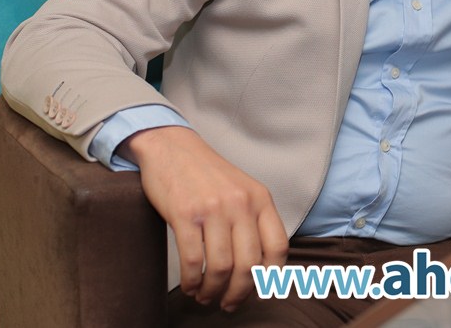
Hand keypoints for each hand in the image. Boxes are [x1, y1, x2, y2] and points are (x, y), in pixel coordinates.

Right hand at [120, 126, 287, 311]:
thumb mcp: (241, 191)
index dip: (270, 277)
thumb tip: (259, 268)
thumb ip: (254, 221)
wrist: (172, 147)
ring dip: (213, 291)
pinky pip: (192, 261)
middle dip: (239, 293)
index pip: (278, 247)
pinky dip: (192, 281)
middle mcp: (241, 203)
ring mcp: (213, 208)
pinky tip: (190, 285)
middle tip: (228, 303)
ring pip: (221, 267)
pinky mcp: (184, 214)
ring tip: (205, 296)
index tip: (258, 292)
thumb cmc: (207, 175)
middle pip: (250, 264)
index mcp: (260, 198)